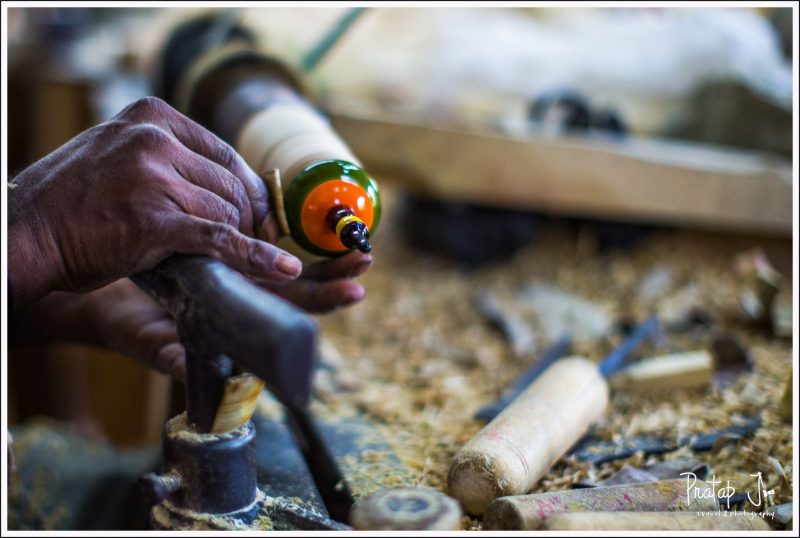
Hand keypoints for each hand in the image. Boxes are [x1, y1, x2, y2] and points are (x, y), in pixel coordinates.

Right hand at [8, 96, 299, 307]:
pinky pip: (219, 238)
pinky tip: (278, 268)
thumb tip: (232, 187)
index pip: (225, 153)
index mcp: (152, 116)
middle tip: (255, 242)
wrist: (25, 232)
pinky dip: (253, 256)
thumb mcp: (122, 156)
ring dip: (236, 239)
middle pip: (232, 184)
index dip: (251, 189)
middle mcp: (155, 139)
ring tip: (227, 257)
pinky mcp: (154, 219)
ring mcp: (154, 177)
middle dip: (248, 218)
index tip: (261, 215)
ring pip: (227, 212)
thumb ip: (171, 159)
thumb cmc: (74, 201)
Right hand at [81, 253, 371, 380]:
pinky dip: (289, 229)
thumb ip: (173, 355)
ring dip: (323, 254)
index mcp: (238, 321)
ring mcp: (241, 276)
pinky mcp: (229, 252)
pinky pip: (266, 240)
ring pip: (293, 267)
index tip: (355, 290)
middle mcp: (247, 299)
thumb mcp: (148, 340)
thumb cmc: (124, 324)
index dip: (324, 301)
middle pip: (303, 289)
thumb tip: (194, 371)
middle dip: (336, 275)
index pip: (292, 314)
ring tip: (354, 238)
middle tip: (365, 257)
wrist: (104, 296)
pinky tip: (308, 216)